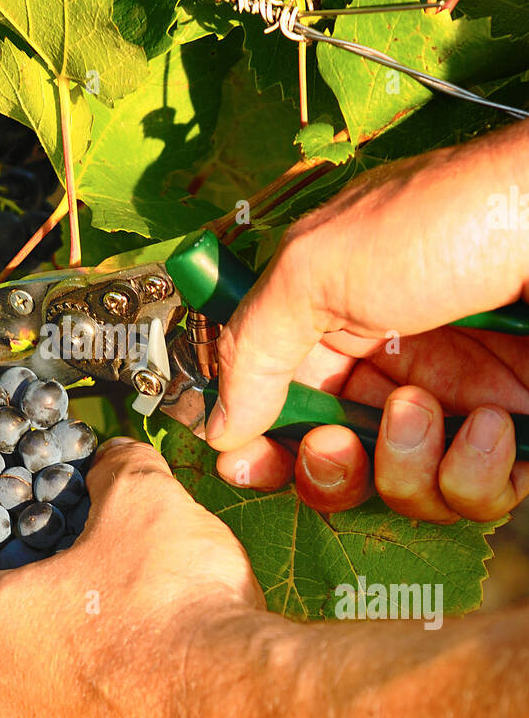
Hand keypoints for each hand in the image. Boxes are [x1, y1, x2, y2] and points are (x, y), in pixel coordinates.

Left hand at [0, 438, 272, 717]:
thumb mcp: (144, 502)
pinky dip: (106, 712)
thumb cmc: (170, 610)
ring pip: (29, 701)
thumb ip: (117, 469)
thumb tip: (116, 460)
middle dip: (21, 611)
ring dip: (63, 666)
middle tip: (76, 577)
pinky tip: (157, 684)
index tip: (9, 542)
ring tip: (127, 630)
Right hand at [207, 122, 528, 520]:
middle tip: (339, 444)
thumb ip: (256, 348)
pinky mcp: (513, 434)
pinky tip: (495, 424)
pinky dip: (478, 474)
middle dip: (328, 468)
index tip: (244, 464)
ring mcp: (454, 401)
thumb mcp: (319, 267)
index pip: (278, 401)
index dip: (260, 442)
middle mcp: (392, 364)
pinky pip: (474, 495)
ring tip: (431, 409)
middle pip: (333, 461)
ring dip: (406, 466)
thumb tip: (218, 424)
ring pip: (401, 490)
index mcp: (335, 319)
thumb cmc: (448, 221)